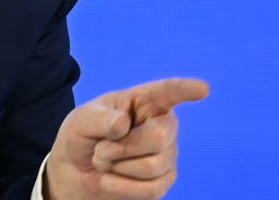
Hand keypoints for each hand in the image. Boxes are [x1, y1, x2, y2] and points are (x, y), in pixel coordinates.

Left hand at [45, 78, 207, 199]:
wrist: (76, 173)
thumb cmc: (81, 137)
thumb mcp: (80, 122)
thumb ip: (98, 119)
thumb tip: (123, 124)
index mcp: (144, 101)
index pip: (168, 92)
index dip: (185, 90)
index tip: (202, 89)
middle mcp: (162, 124)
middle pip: (159, 137)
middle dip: (123, 148)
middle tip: (101, 149)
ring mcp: (166, 153)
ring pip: (153, 166)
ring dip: (119, 168)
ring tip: (105, 162)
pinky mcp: (164, 180)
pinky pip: (151, 188)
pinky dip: (123, 187)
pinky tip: (109, 181)